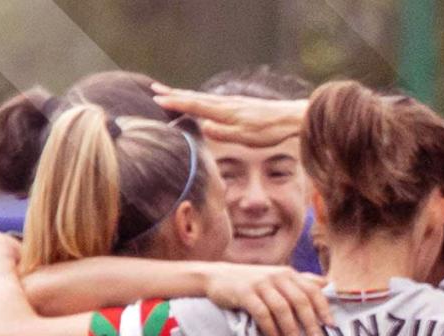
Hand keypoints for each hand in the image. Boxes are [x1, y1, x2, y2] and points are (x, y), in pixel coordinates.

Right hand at [152, 83, 306, 146]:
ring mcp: (232, 102)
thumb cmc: (268, 131)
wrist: (289, 118)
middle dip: (174, 94)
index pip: (195, 106)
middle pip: (195, 97)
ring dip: (185, 94)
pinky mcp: (238, 104)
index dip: (176, 103)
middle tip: (154, 89)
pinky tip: (199, 100)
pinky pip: (212, 99)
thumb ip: (223, 132)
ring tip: (171, 92)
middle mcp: (225, 104)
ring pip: (203, 97)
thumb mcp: (244, 137)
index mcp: (224, 112)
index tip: (157, 99)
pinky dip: (199, 97)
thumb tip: (204, 126)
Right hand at [203, 264, 331, 335]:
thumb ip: (301, 281)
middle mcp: (277, 276)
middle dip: (310, 323)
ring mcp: (260, 284)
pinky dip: (270, 330)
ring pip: (282, 308)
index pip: (312, 290)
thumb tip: (327, 285)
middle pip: (300, 301)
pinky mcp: (244, 293)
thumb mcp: (278, 278)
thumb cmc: (253, 282)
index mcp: (289, 274)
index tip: (332, 327)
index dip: (324, 308)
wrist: (217, 276)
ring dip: (291, 330)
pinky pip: (261, 313)